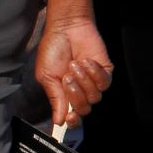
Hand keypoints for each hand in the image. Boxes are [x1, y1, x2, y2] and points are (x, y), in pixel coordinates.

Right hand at [31, 12, 111, 127]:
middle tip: (67, 77)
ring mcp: (94, 83)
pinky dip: (94, 73)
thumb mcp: (47, 76)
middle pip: (85, 109)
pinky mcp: (105, 72)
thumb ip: (55, 98)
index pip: (73, 117)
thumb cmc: (53, 51)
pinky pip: (104, 83)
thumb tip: (58, 121)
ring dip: (83, 80)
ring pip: (95, 97)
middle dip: (75, 95)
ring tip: (74, 65)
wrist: (66, 30)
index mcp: (64, 95)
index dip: (73, 122)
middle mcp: (81, 92)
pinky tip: (86, 62)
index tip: (70, 118)